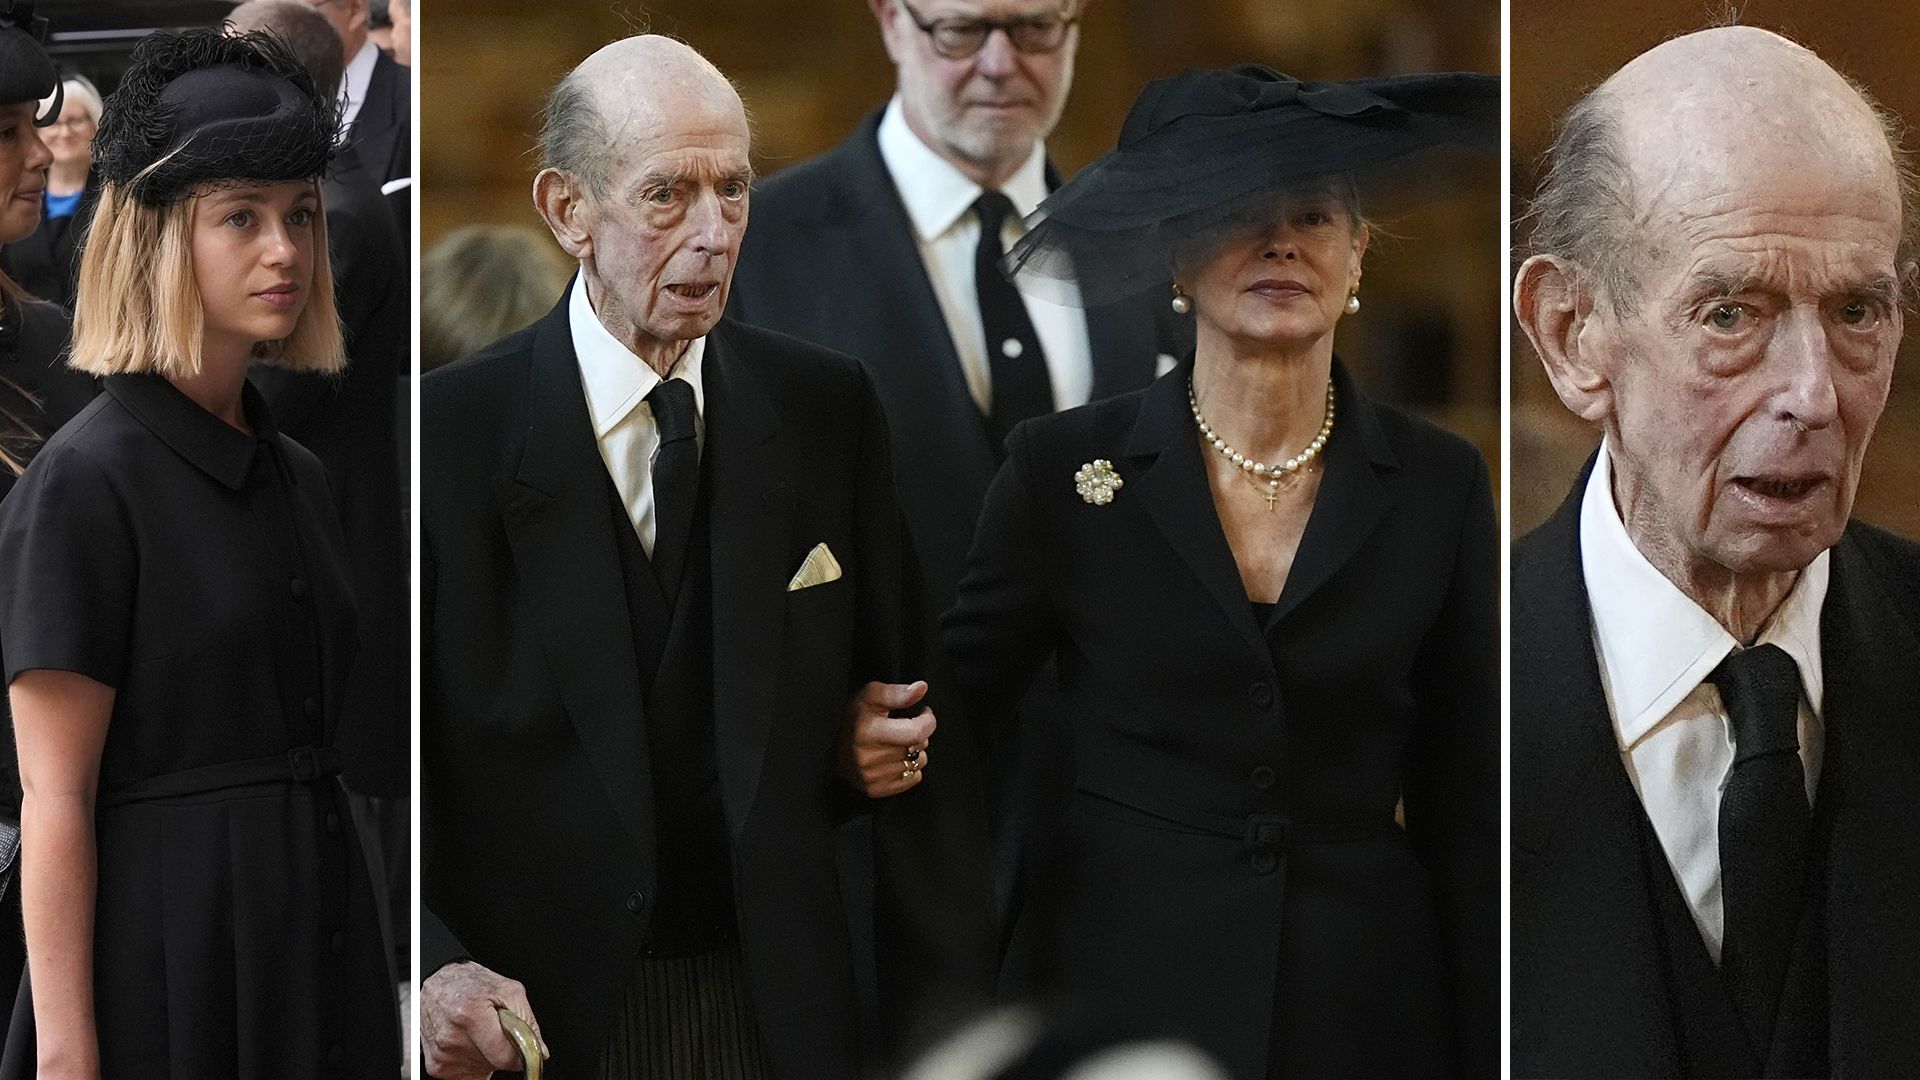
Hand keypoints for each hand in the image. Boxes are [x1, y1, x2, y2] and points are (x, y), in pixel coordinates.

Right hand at [421, 960, 547, 1079]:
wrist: (438, 985)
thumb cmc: (471, 984)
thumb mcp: (509, 990)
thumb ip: (527, 1021)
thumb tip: (540, 1051)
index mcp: (468, 1014)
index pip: (505, 1056)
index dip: (519, 1053)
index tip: (521, 1045)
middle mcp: (450, 1037)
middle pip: (494, 1063)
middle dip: (501, 1048)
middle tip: (493, 1027)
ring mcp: (441, 1055)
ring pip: (483, 1070)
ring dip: (486, 1054)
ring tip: (478, 1031)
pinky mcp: (436, 1067)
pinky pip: (467, 1074)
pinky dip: (473, 1061)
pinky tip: (468, 1041)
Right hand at [838, 680, 935, 797]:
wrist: (826, 745)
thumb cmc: (853, 716)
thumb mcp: (870, 695)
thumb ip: (897, 692)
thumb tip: (922, 688)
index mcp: (869, 732)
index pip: (917, 733)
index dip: (928, 720)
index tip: (923, 713)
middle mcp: (870, 758)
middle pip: (919, 747)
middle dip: (918, 734)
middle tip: (903, 727)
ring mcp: (872, 777)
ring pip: (918, 763)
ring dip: (914, 752)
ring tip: (896, 743)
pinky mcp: (875, 790)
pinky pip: (913, 779)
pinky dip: (909, 768)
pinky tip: (894, 758)